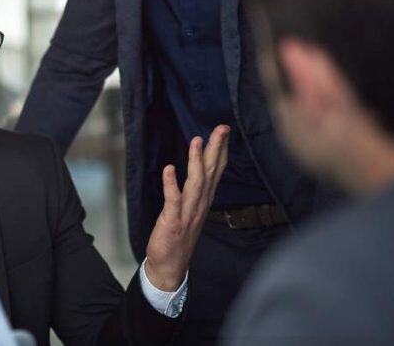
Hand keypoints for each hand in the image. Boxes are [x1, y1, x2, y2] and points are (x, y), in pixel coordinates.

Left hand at [144, 125, 229, 290]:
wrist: (170, 266)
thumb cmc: (179, 235)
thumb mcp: (192, 209)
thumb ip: (197, 190)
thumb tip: (201, 169)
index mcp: (204, 200)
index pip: (216, 170)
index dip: (221, 149)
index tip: (224, 130)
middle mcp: (200, 204)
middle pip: (211, 172)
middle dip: (216, 148)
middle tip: (221, 127)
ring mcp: (188, 213)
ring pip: (196, 183)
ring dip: (196, 161)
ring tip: (196, 141)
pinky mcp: (173, 221)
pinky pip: (173, 200)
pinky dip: (171, 184)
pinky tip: (169, 168)